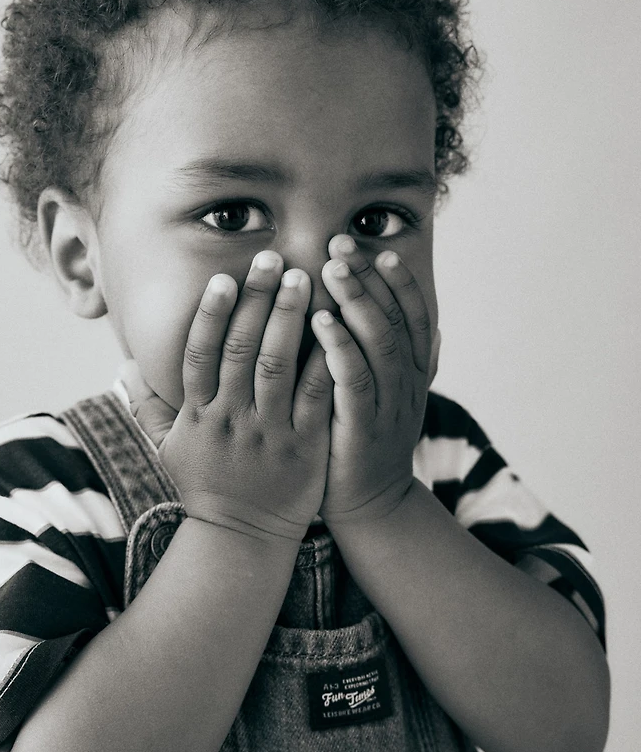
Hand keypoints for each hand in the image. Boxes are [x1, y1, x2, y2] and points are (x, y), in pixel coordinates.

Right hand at [123, 252, 333, 544]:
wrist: (244, 539)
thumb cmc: (206, 487)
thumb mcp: (168, 449)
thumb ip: (147, 406)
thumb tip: (123, 366)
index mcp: (199, 415)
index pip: (201, 355)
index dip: (212, 315)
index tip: (224, 278)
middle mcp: (231, 419)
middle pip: (242, 350)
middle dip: (257, 300)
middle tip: (273, 258)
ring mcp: (269, 432)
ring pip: (278, 366)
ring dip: (290, 319)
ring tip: (303, 278)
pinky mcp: (305, 445)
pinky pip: (316, 395)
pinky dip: (325, 359)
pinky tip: (335, 328)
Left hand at [310, 237, 438, 524]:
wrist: (368, 506)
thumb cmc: (366, 441)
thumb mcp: (390, 396)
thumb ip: (401, 360)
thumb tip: (431, 326)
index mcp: (413, 374)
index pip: (414, 316)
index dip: (399, 282)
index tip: (377, 249)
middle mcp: (406, 385)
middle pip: (393, 320)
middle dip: (368, 279)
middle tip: (341, 245)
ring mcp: (388, 407)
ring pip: (378, 344)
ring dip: (355, 302)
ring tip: (331, 270)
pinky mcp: (361, 428)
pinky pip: (354, 380)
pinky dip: (339, 347)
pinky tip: (320, 321)